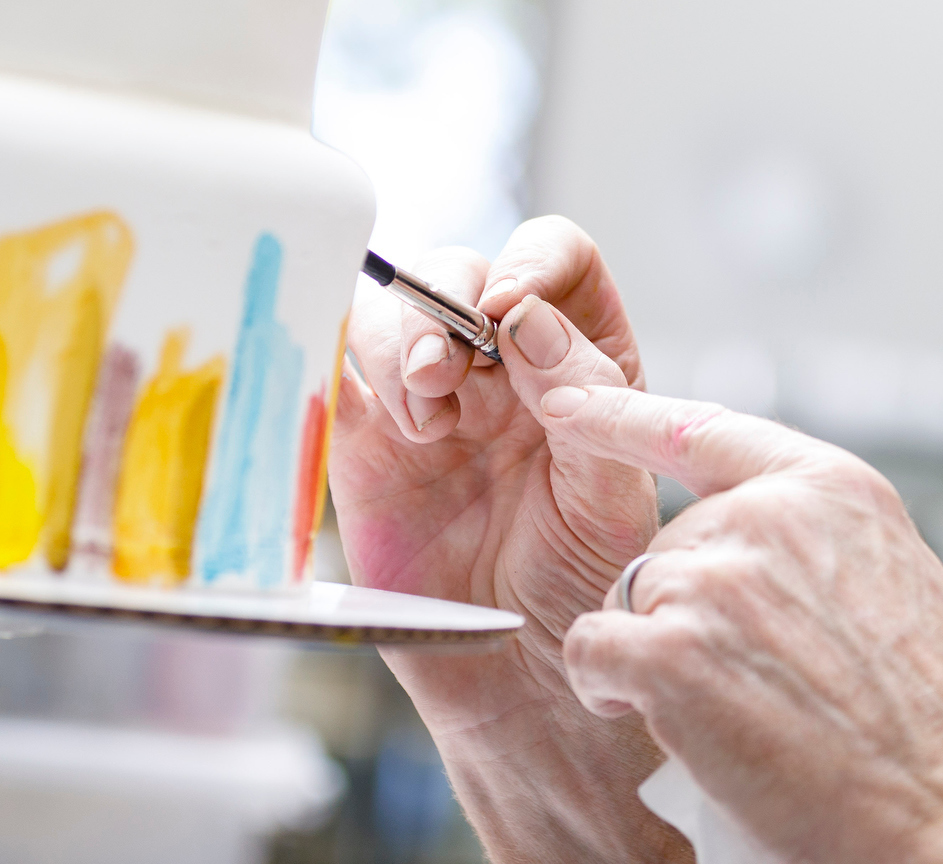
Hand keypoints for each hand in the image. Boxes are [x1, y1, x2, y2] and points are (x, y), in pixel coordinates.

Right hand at [327, 219, 684, 859]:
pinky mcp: (363, 441)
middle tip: (451, 370)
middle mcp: (499, 363)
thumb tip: (527, 318)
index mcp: (576, 354)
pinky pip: (332, 373)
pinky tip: (389, 422)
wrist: (525, 684)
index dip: (531, 262)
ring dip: (399, 340)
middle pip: (458, 271)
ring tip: (426, 414)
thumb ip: (585, 397)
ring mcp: (427, 399)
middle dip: (447, 300)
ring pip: (389, 310)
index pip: (554, 257)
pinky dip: (342, 371)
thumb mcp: (610, 494)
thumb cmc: (584, 589)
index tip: (513, 310)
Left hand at [536, 383, 942, 863]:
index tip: (566, 400)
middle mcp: (768, 516)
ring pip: (631, 602)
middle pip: (667, 547)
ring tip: (734, 714)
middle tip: (752, 684)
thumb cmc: (936, 722)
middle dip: (684, 614)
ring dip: (655, 659)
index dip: (623, 414)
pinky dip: (613, 693)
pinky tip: (678, 727)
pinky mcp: (669, 654)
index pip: (703, 428)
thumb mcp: (892, 581)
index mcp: (830, 488)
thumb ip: (813, 542)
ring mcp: (715, 581)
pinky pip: (594, 652)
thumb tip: (747, 544)